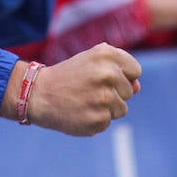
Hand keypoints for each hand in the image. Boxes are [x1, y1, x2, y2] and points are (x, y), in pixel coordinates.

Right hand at [20, 43, 141, 135]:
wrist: (39, 94)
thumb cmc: (69, 76)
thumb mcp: (92, 62)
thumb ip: (119, 71)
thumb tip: (137, 88)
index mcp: (106, 54)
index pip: (135, 70)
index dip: (122, 75)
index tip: (103, 76)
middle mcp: (108, 74)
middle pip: (129, 92)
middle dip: (113, 92)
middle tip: (88, 88)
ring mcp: (104, 98)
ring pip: (121, 109)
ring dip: (106, 107)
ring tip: (84, 100)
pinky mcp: (99, 119)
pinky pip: (108, 121)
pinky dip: (96, 119)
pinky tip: (80, 111)